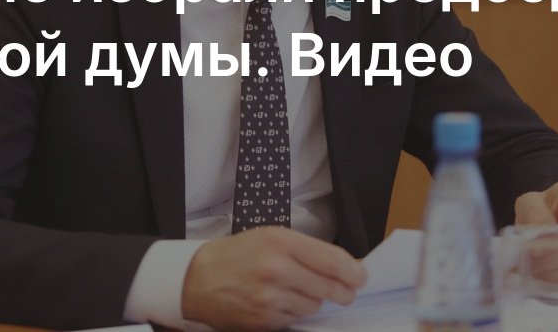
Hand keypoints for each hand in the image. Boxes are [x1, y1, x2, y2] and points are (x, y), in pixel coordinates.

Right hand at [181, 226, 366, 330]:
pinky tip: (282, 301)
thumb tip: (343, 266)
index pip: (332, 260)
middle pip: (330, 287)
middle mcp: (275, 269)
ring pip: (315, 306)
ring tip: (298, 291)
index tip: (361, 276)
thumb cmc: (236, 255)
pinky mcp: (263, 320)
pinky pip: (296, 319)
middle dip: (343, 291)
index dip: (353, 271)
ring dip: (314, 301)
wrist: (197, 279)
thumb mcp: (271, 237)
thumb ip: (306, 250)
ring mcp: (269, 298)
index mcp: (280, 242)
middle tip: (346, 291)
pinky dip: (295, 312)